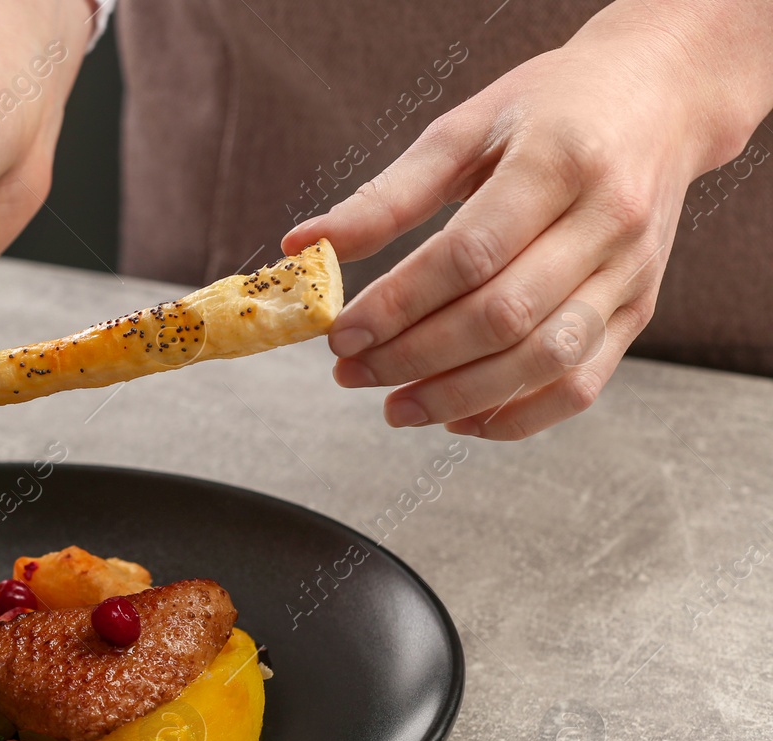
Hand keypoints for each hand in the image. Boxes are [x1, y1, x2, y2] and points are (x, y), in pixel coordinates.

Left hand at [283, 1, 772, 439]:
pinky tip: (458, 419)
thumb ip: (387, 196)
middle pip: (503, 316)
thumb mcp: (465, 129)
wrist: (659, 98)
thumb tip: (304, 246)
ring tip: (395, 407)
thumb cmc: (551, 109)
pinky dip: (517, 417)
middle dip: (414, 356)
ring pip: (543, 360)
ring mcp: (631, 273)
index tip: (340, 334)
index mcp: (560, 161)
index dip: (398, 303)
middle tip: (350, 373)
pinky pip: (580, 385)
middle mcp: (608, 221)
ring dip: (459, 397)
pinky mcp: (638, 311)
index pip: (470, 254)